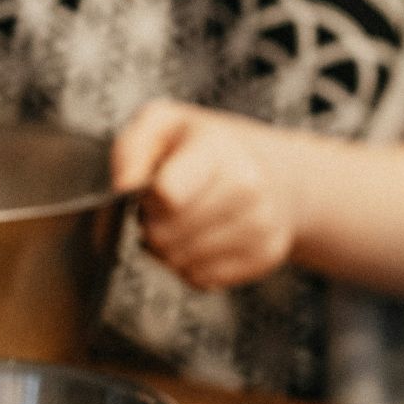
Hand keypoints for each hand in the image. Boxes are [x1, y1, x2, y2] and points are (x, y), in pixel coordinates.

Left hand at [111, 100, 297, 290]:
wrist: (280, 175)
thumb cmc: (211, 150)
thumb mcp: (166, 124)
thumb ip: (133, 147)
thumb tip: (124, 186)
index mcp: (219, 149)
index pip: (167, 195)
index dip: (147, 199)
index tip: (153, 189)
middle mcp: (248, 187)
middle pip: (165, 235)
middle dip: (153, 225)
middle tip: (166, 208)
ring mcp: (261, 225)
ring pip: (180, 262)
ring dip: (170, 249)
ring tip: (183, 222)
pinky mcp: (265, 256)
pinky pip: (202, 279)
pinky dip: (192, 266)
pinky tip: (202, 241)